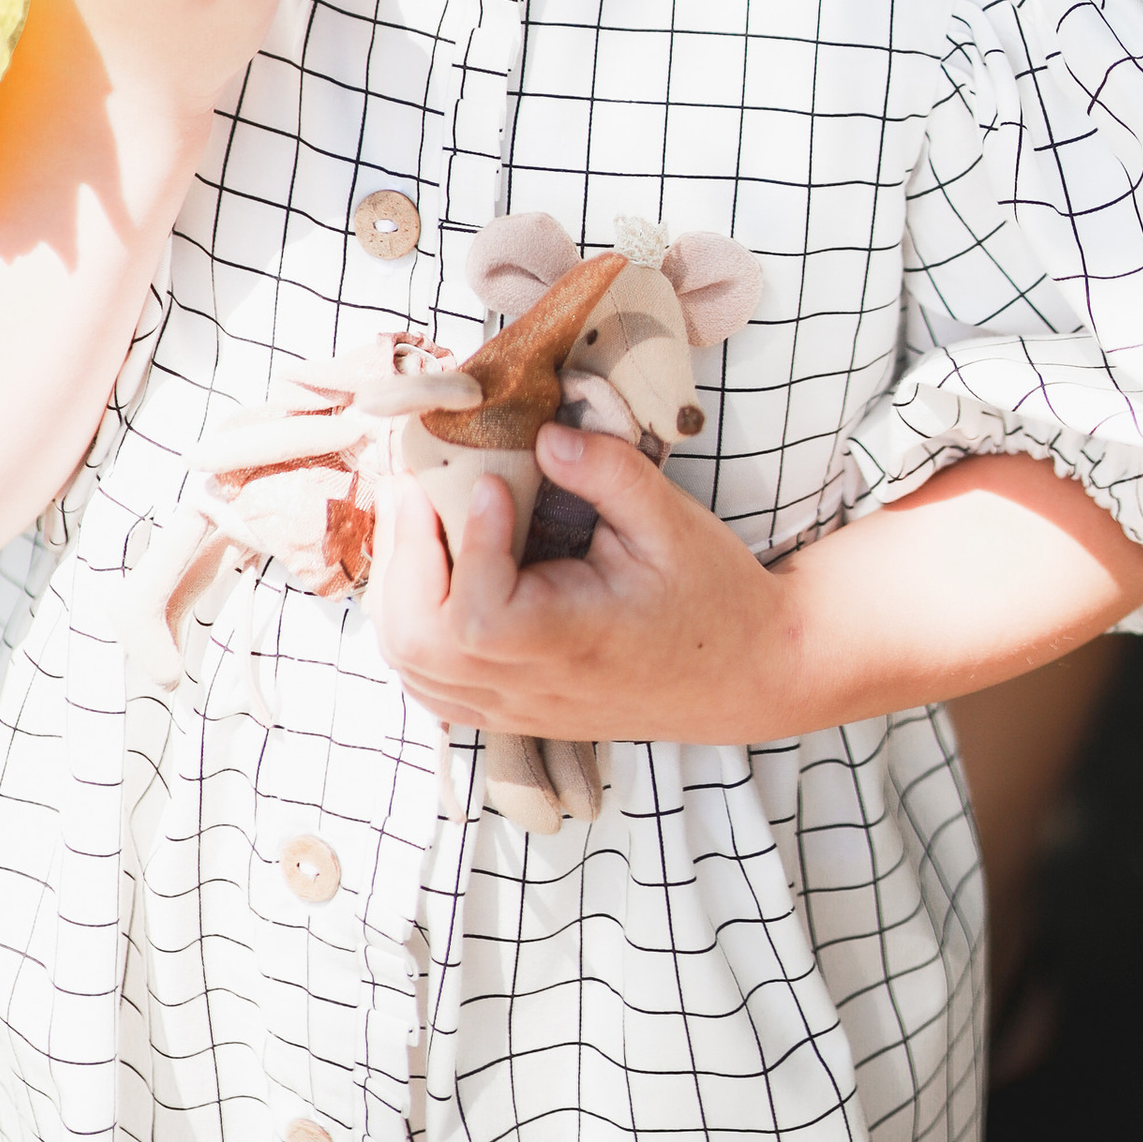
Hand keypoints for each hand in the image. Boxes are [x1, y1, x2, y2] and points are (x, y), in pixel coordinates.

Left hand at [370, 431, 801, 747]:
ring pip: (413, 668)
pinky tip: (428, 570)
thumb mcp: (671, 523)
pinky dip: (409, 626)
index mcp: (571, 642)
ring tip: (413, 515)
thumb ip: (607, 472)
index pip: (479, 618)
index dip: (469, 546)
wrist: (745, 672)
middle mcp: (531, 687)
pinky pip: (430, 682)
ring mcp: (514, 707)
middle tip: (415, 484)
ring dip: (397, 587)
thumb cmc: (712, 596)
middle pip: (420, 646)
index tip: (489, 483)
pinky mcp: (510, 708)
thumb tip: (543, 433)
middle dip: (404, 556)